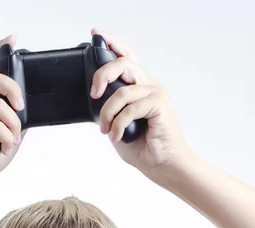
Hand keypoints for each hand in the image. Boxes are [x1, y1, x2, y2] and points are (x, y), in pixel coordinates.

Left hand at [90, 28, 191, 179]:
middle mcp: (148, 86)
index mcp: (138, 88)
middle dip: (102, 75)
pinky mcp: (159, 104)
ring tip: (107, 131)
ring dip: (107, 114)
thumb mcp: (115, 124)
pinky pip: (130, 108)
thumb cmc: (142, 147)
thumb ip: (108, 108)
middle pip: (123, 64)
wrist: (161, 165)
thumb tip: (95, 98)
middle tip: (94, 94)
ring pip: (121, 92)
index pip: (126, 57)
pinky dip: (118, 124)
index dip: (112, 44)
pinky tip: (117, 136)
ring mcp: (155, 93)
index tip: (96, 34)